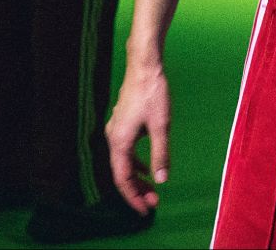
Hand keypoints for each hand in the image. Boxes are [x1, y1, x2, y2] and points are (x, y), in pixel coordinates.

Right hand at [105, 58, 171, 214]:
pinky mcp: (123, 123)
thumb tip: (162, 180)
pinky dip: (136, 163)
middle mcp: (113, 137)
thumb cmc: (153, 93)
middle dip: (137, 190)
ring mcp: (117, 129)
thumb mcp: (161, 126)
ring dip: (137, 177)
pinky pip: (126, 151)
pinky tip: (148, 168)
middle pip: (122, 173)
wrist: (144, 65)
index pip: (123, 179)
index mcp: (119, 141)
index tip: (147, 210)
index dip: (134, 197)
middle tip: (154, 203)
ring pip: (124, 162)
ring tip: (153, 190)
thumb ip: (161, 154)